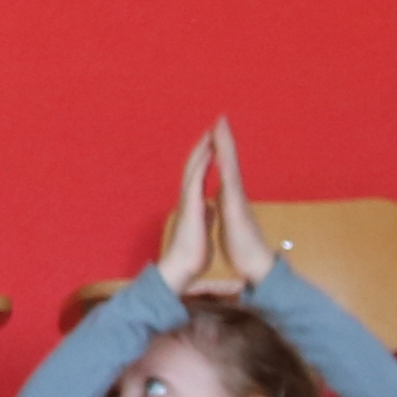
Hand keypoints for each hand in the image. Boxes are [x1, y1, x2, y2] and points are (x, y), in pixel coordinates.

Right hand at [151, 124, 219, 285]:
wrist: (183, 268)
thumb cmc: (193, 253)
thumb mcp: (203, 230)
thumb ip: (205, 216)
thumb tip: (209, 208)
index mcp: (194, 204)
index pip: (200, 175)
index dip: (206, 158)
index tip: (213, 143)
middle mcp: (189, 199)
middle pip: (195, 166)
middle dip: (203, 147)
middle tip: (211, 128)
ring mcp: (188, 201)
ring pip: (193, 169)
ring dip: (202, 150)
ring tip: (210, 133)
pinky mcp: (191, 207)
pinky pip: (195, 180)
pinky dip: (201, 165)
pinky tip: (208, 152)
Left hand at [207, 117, 275, 285]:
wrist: (255, 264)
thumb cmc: (241, 246)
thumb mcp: (227, 221)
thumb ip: (223, 206)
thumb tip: (218, 197)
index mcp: (229, 196)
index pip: (223, 166)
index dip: (219, 149)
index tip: (214, 131)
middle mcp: (234, 192)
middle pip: (228, 159)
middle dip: (223, 138)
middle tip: (220, 117)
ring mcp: (237, 197)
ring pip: (230, 164)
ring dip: (226, 144)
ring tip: (221, 124)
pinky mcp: (236, 205)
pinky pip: (230, 180)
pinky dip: (226, 164)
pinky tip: (221, 151)